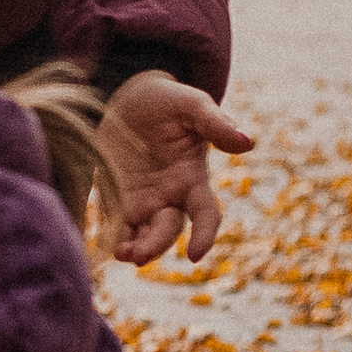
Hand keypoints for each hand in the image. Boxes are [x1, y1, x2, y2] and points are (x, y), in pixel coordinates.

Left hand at [98, 71, 255, 268]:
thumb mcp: (192, 104)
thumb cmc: (169, 101)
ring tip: (121, 255)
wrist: (130, 96)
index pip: (205, 214)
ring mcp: (141, 198)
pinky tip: (104, 246)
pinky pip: (114, 223)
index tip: (195, 254)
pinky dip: (110, 238)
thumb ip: (215, 123)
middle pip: (168, 230)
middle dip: (156, 244)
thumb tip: (247, 143)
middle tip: (139, 256)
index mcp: (192, 177)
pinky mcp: (114, 196)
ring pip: (141, 234)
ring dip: (132, 248)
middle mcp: (169, 195)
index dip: (204, 235)